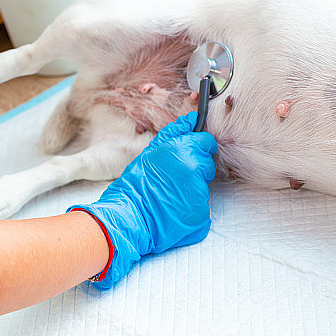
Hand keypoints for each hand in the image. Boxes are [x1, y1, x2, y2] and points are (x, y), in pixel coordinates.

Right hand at [68, 112, 216, 287]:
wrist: (128, 217)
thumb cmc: (136, 184)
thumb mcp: (151, 152)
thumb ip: (174, 134)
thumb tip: (191, 118)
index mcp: (183, 150)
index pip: (207, 142)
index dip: (199, 148)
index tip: (190, 155)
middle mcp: (195, 169)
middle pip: (207, 164)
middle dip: (195, 170)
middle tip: (173, 180)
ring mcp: (200, 192)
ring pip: (204, 187)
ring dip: (192, 190)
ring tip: (171, 195)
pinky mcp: (201, 214)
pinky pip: (202, 208)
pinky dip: (191, 210)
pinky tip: (174, 210)